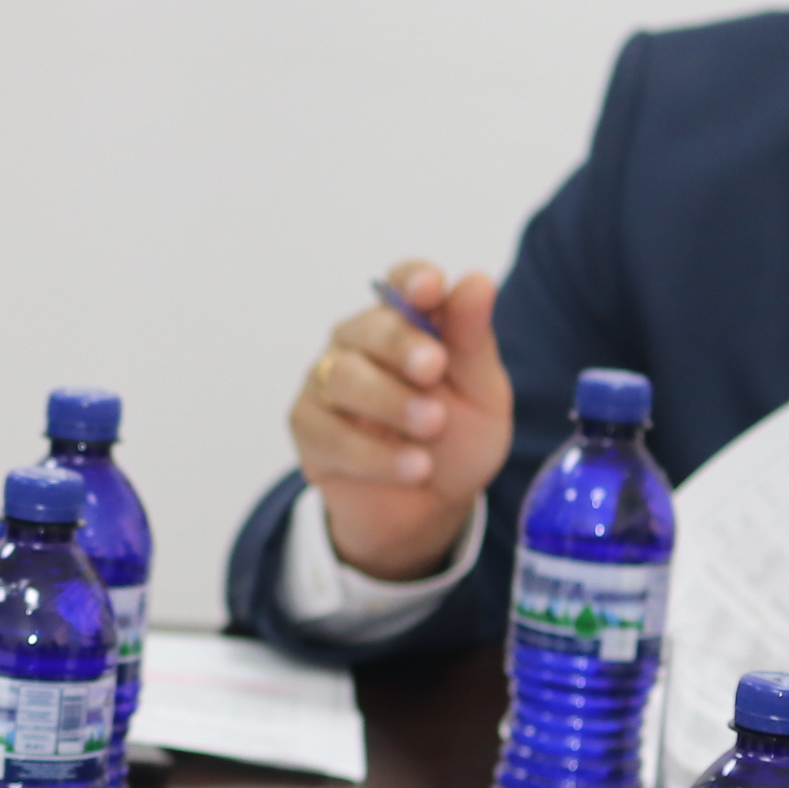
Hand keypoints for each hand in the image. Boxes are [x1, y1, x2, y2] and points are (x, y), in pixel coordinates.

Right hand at [289, 258, 510, 583]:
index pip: (400, 284)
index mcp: (404, 324)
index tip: (429, 289)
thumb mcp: (481, 393)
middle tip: (434, 368)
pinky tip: (414, 467)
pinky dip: (376, 453)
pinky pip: (331, 433)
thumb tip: (475, 280)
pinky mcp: (308, 428)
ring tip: (432, 428)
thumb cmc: (457, 439)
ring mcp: (325, 383)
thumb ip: (472, 339)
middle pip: (368, 328)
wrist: (431, 507)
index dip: (411, 282)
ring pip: (343, 378)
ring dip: (391, 402)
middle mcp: (358, 344)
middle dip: (402, 345)